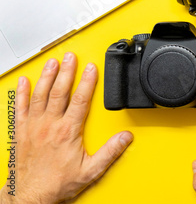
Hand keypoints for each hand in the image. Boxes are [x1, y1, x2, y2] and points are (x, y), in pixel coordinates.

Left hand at [0, 53, 132, 203]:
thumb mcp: (90, 171)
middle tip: (72, 56)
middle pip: (59, 91)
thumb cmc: (57, 183)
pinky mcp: (21, 131)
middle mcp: (49, 125)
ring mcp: (33, 126)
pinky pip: (19, 107)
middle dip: (67, 71)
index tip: (91, 67)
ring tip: (53, 62)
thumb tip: (125, 137)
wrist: (30, 196)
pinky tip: (24, 81)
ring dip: (47, 76)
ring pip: (39, 94)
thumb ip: (110, 152)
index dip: (87, 81)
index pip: (80, 99)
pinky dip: (21, 93)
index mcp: (68, 131)